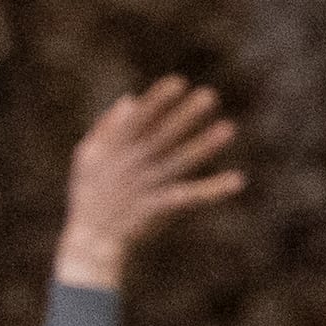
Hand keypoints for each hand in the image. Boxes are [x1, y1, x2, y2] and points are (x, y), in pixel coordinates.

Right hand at [55, 77, 245, 291]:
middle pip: (163, 136)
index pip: (139, 119)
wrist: (89, 242)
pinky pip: (191, 197)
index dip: (157, 101)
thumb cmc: (89, 193)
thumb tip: (129, 99)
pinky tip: (238, 180)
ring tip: (229, 129)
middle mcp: (134, 164)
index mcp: (115, 148)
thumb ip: (107, 126)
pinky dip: (214, 190)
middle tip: (210, 96)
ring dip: (204, 147)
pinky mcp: (161, 208)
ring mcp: (149, 187)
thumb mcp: (87, 156)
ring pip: (180, 163)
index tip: (178, 83)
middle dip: (185, 117)